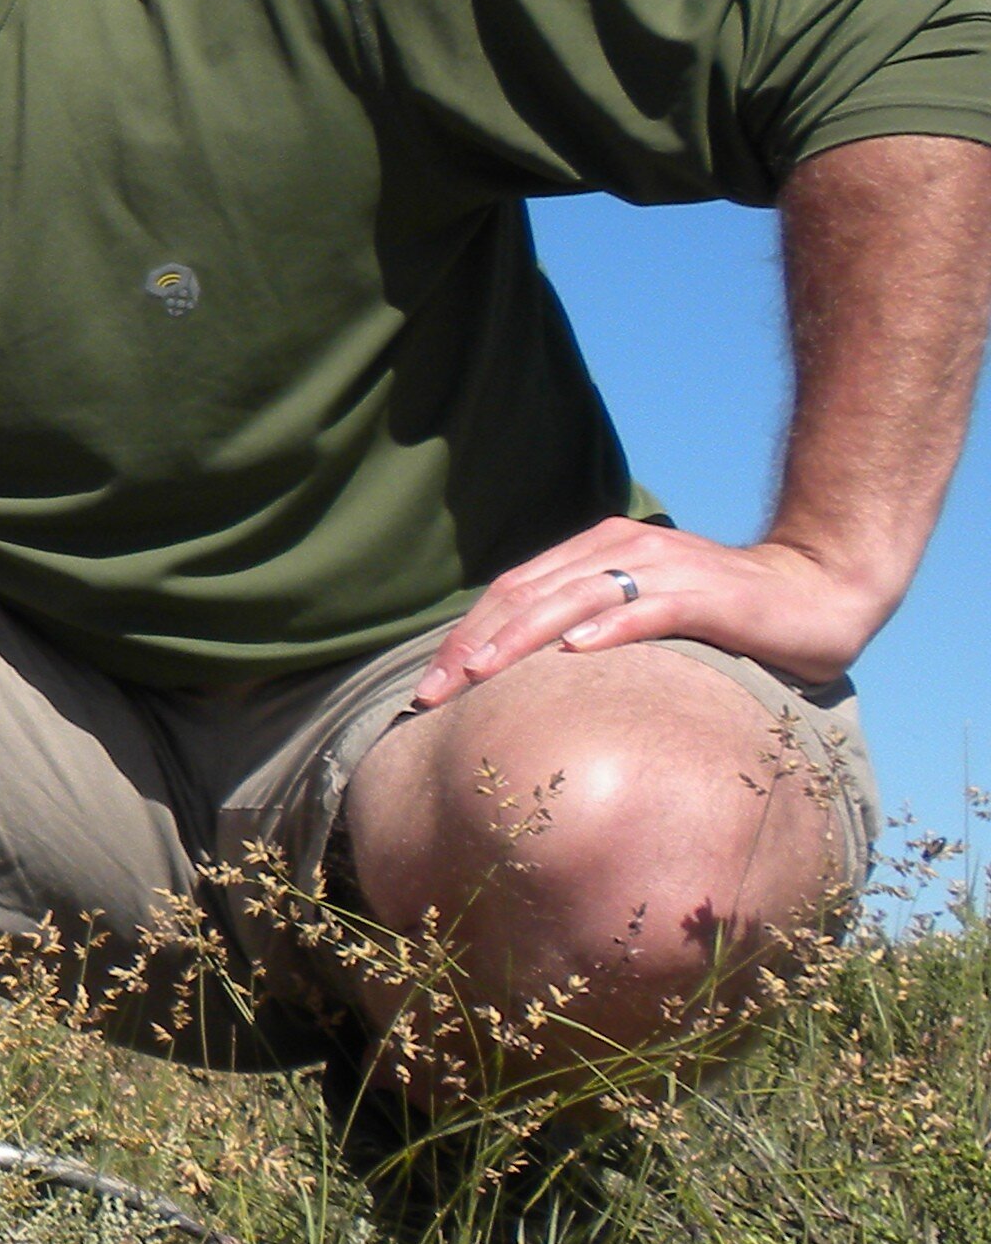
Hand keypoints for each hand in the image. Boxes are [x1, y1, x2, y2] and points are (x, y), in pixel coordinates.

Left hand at [410, 515, 889, 707]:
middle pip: (528, 595)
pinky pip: (650, 610)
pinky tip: (577, 651)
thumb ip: (586, 625)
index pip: (512, 592)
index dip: (464, 636)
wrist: (818, 592)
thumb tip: (518, 675)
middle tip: (431, 692)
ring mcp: (665, 568)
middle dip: (474, 644)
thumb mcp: (639, 613)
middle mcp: (621, 551)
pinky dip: (611, 628)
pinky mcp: (708, 594)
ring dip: (522, 636)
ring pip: (575, 599)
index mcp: (595, 552)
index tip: (426, 686)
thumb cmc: (721, 615)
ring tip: (481, 673)